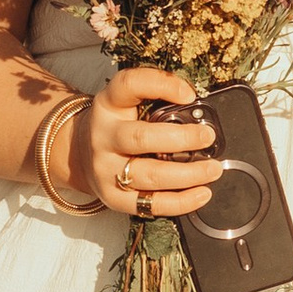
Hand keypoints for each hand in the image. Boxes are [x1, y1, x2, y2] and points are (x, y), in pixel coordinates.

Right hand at [69, 70, 221, 219]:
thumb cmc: (116, 125)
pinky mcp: (114, 198)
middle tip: (207, 137)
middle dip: (182, 139)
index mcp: (109, 105)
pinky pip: (151, 205)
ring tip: (213, 169)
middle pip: (141, 138)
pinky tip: (202, 193)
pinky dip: (181, 202)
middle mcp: (104, 137)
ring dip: (188, 174)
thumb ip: (155, 96)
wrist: (79, 154)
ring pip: (150, 175)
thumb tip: (194, 101)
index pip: (129, 86)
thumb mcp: (126, 101)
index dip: (161, 85)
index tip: (189, 94)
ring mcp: (106, 170)